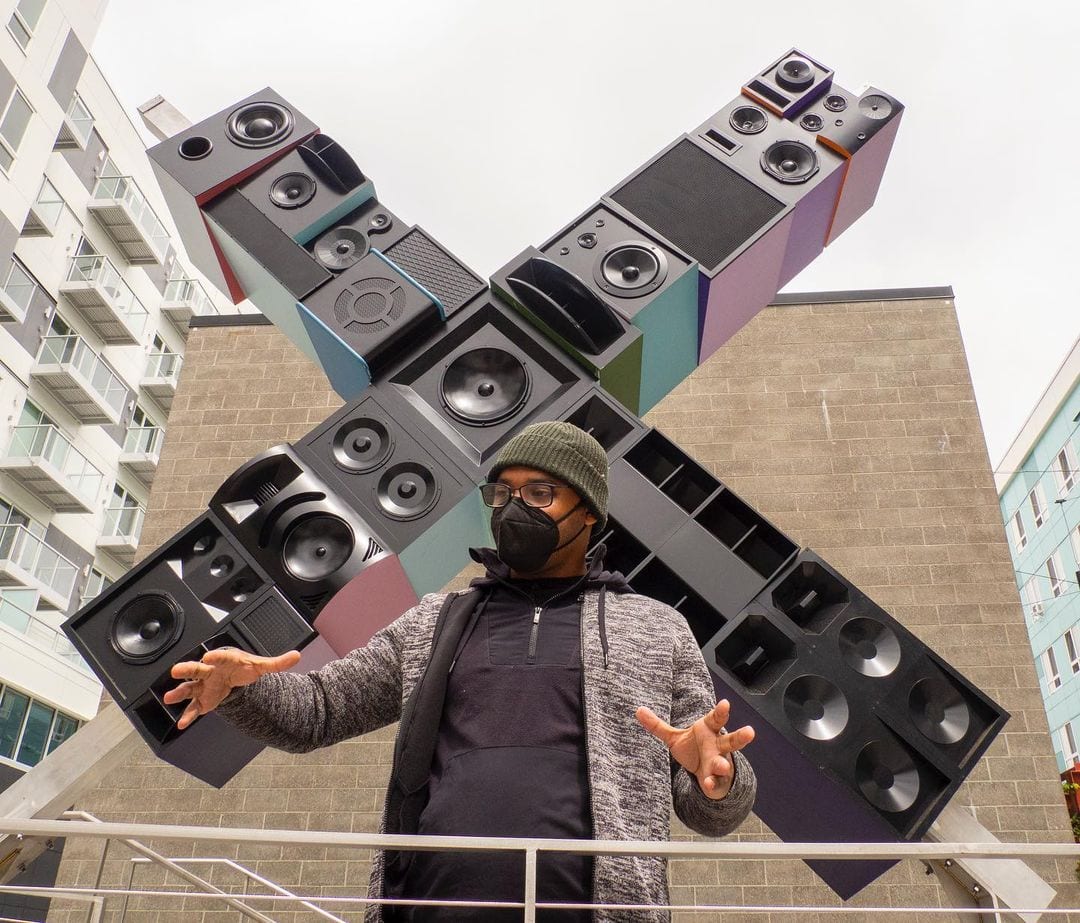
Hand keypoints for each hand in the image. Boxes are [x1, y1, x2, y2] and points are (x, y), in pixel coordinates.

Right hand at [164, 648, 300, 729]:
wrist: (233, 678)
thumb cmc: (242, 668)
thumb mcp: (260, 666)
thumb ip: (277, 663)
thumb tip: (297, 656)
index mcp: (224, 661)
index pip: (219, 657)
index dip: (214, 657)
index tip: (208, 656)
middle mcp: (210, 672)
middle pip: (197, 669)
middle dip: (187, 669)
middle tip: (177, 670)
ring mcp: (203, 686)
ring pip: (189, 687)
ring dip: (179, 692)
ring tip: (169, 697)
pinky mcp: (202, 700)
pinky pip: (193, 708)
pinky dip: (188, 716)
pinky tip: (182, 724)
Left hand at [636, 699, 753, 799]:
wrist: (705, 774)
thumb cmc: (694, 749)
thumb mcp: (674, 738)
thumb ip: (658, 726)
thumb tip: (638, 710)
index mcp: (709, 730)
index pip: (716, 718)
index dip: (721, 711)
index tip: (726, 703)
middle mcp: (718, 746)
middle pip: (732, 740)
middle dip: (740, 737)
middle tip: (750, 732)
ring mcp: (721, 763)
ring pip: (726, 762)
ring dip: (723, 764)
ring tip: (722, 766)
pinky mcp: (718, 780)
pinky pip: (717, 782)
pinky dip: (713, 783)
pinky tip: (708, 784)